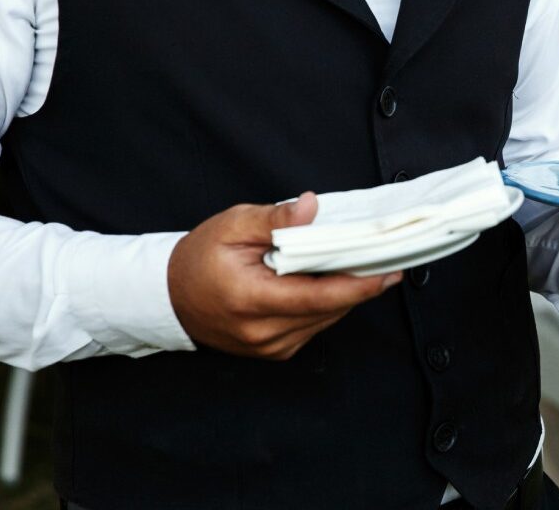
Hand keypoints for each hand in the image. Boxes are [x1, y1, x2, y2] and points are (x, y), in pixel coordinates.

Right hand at [167, 192, 401, 358]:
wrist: (170, 296)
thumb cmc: (200, 258)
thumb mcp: (232, 225)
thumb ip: (274, 218)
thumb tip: (310, 207)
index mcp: (250, 299)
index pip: (318, 297)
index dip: (358, 285)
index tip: (388, 271)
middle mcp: (263, 332)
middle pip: (329, 309)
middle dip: (359, 283)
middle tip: (384, 256)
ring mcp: (270, 347)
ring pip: (326, 319)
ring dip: (345, 294)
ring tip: (360, 264)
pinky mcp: (276, 351)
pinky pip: (315, 326)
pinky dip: (327, 304)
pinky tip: (328, 282)